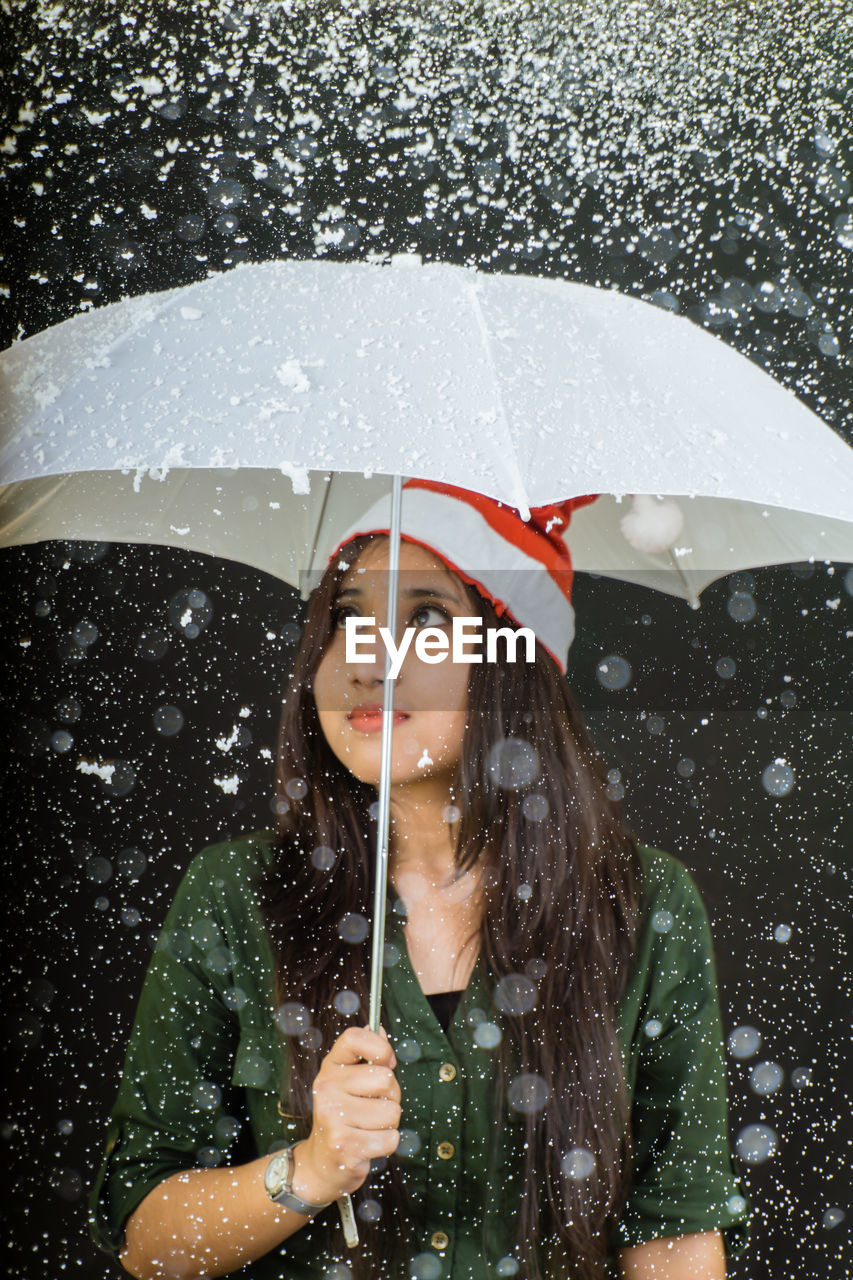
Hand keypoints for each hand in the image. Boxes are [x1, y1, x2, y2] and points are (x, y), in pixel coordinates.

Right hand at [292, 1024, 400, 1204]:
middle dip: (390, 1096)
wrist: (321, 1163)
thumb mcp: (348, 1082)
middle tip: (373, 1107)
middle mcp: (327, 1088)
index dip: (380, 1047)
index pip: (355, 1038)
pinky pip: (390, 1138)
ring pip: (392, 1111)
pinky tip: (367, 1145)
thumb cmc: (342, 1117)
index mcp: (330, 1067)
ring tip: (368, 1128)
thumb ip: (367, 1057)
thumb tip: (380, 1029)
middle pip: (386, 1079)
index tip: (386, 1062)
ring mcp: (333, 1116)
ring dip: (389, 1124)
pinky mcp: (344, 1145)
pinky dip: (387, 1144)